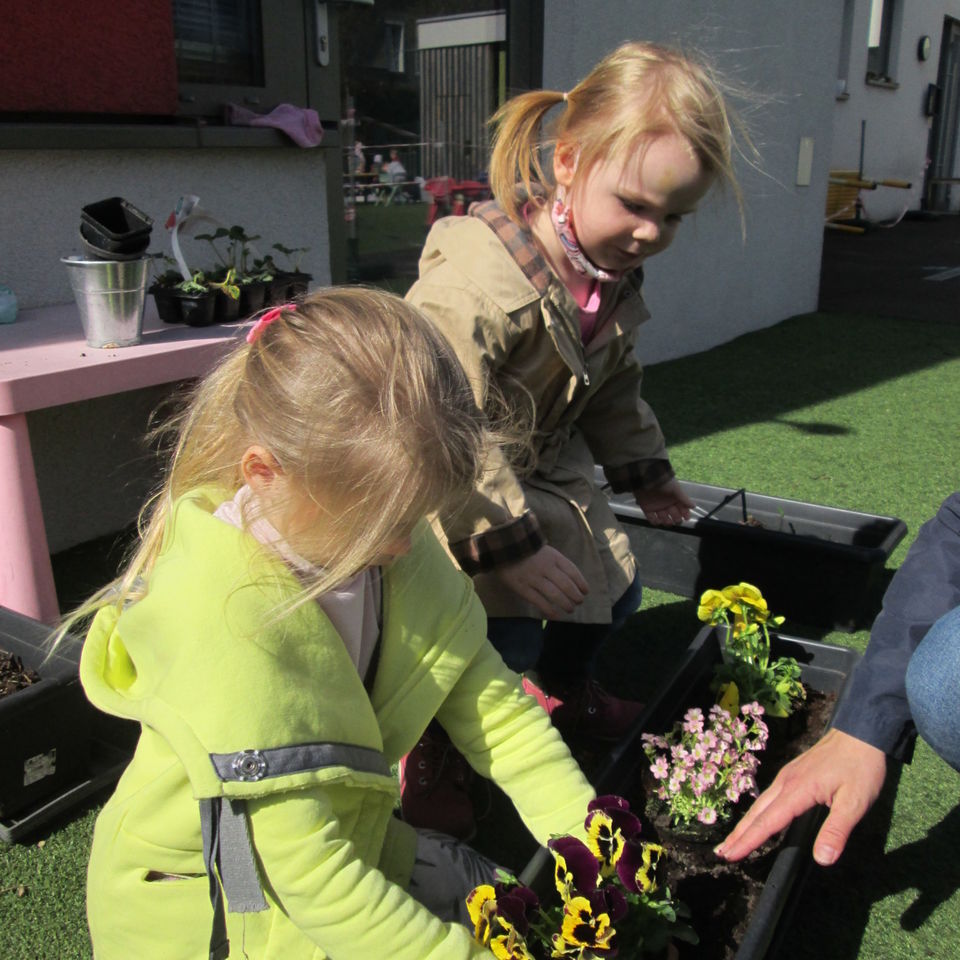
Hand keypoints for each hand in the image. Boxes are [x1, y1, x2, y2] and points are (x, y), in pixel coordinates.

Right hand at [492, 545, 588, 618]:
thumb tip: (571, 581)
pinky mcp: (522, 587)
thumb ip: (556, 563)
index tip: (585, 592)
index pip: (572, 571)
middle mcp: (545, 567)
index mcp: (553, 556)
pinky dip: (549, 610)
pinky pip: (539, 601)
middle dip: (575, 596)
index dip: (581, 583)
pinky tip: (556, 616)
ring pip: (555, 594)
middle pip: (566, 585)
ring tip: (570, 609)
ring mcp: (533, 578)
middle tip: (578, 602)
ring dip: (566, 604)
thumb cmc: (526, 549)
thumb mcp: (544, 550)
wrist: (502, 546)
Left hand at [634, 479, 694, 525]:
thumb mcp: (676, 489)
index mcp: (674, 498)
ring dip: (666, 521)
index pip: (682, 508)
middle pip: (674, 514)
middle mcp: (666, 503)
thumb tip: (693, 506)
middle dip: (676, 518)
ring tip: (668, 521)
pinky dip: (655, 521)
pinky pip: (651, 518)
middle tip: (676, 520)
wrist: (646, 479)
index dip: (685, 513)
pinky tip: (658, 521)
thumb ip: (684, 498)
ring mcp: (657, 506)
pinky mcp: (647, 508)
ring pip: (664, 518)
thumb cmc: (663, 482)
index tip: (686, 518)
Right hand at [715, 728, 886, 865]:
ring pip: (760, 803)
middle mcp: (785, 782)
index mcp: (797, 790)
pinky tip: (758, 818)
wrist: (859, 732)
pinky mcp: (792, 773)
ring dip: (745, 823)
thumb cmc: (860, 768)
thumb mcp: (855, 803)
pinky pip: (768, 797)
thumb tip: (821, 860)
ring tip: (733, 841)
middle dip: (738, 834)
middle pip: (757, 812)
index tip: (730, 856)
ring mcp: (787, 776)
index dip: (749, 841)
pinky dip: (757, 812)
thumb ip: (836, 831)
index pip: (768, 822)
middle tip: (722, 853)